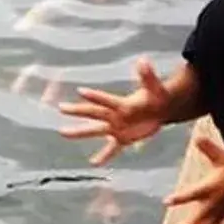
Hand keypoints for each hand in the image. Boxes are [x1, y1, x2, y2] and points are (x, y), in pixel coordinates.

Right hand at [61, 59, 180, 162]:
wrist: (162, 109)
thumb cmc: (158, 95)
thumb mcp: (155, 87)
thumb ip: (148, 76)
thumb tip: (142, 60)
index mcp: (122, 104)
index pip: (106, 100)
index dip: (95, 96)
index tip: (80, 91)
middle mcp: (115, 115)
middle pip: (93, 113)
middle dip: (77, 110)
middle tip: (61, 107)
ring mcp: (116, 128)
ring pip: (94, 130)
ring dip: (79, 132)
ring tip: (63, 132)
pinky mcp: (123, 139)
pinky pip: (111, 149)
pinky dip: (103, 156)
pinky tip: (94, 163)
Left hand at [166, 132, 223, 223]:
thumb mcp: (223, 156)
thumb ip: (208, 148)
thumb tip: (196, 136)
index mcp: (210, 188)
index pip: (191, 193)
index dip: (179, 197)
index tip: (166, 201)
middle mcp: (212, 202)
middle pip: (196, 217)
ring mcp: (217, 212)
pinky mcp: (220, 217)